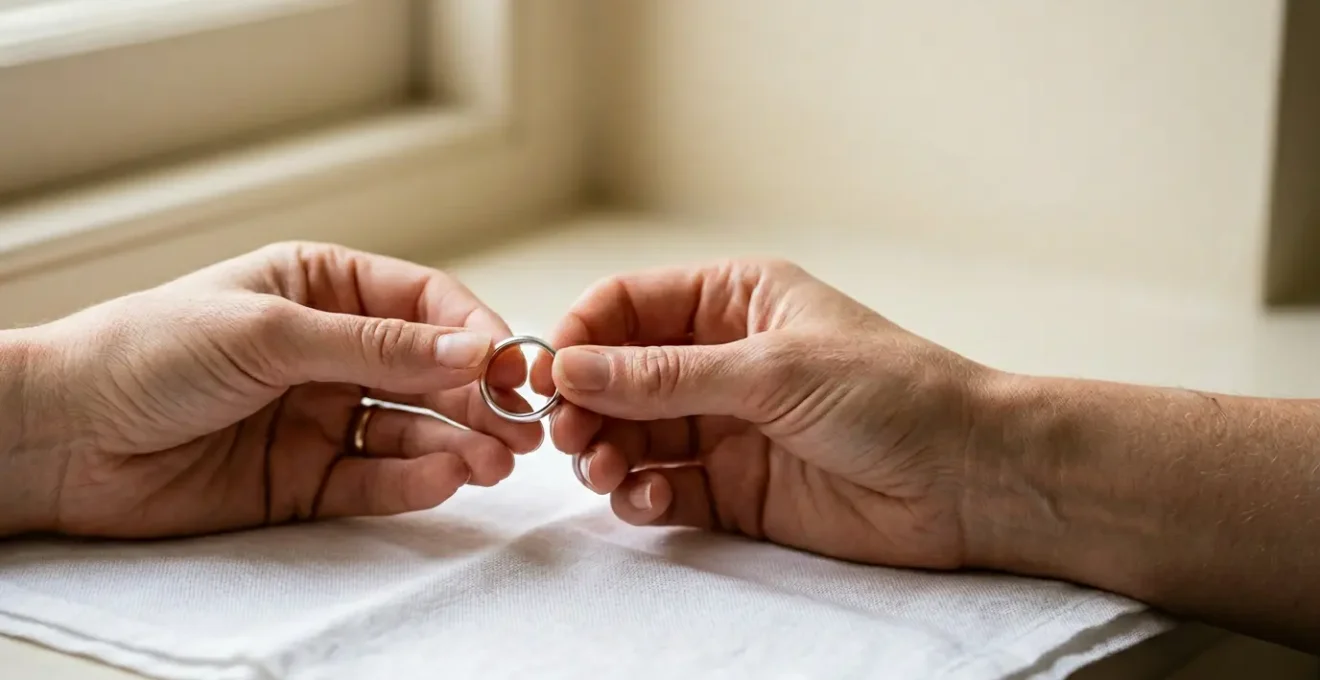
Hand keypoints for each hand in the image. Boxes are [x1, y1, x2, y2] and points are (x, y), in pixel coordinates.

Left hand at [3, 242, 542, 537]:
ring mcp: (321, 417)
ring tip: (497, 460)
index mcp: (321, 289)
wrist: (61, 440)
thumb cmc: (147, 354)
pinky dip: (415, 480)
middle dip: (480, 398)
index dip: (474, 333)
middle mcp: (330, 352)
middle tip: (525, 427)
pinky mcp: (307, 480)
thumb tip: (474, 353)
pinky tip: (446, 476)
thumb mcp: (270, 332)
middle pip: (430, 372)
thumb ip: (376, 348)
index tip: (512, 366)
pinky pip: (376, 479)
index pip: (424, 305)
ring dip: (460, 442)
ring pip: (413, 429)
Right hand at [532, 259, 991, 568]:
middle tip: (571, 435)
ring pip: (633, 435)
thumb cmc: (892, 396)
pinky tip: (651, 500)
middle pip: (619, 375)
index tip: (550, 375)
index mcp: (734, 302)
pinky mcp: (736, 490)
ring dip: (606, 453)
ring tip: (606, 472)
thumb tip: (571, 367)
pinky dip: (643, 496)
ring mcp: (727, 426)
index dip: (582, 336)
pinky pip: (664, 488)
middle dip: (587, 404)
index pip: (629, 306)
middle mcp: (723, 360)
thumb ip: (665, 376)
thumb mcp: (771, 370)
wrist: (969, 480)